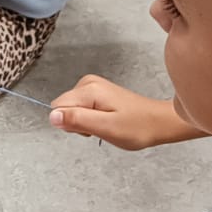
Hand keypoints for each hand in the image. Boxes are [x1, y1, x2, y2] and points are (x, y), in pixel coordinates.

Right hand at [49, 75, 198, 150]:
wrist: (159, 122)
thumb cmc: (138, 127)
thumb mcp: (106, 128)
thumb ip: (77, 120)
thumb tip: (52, 117)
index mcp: (89, 90)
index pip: (58, 108)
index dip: (72, 124)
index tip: (91, 128)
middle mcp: (88, 83)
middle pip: (63, 107)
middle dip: (78, 123)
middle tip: (101, 128)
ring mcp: (92, 86)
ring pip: (71, 109)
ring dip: (85, 122)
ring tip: (107, 125)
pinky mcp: (97, 92)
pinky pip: (81, 108)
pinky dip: (91, 119)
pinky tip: (107, 120)